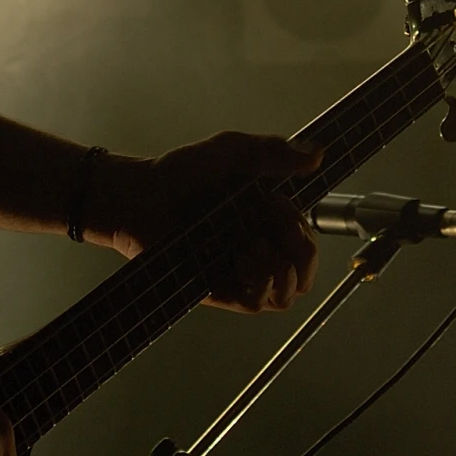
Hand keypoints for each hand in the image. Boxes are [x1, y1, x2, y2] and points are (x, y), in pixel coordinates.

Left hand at [92, 131, 323, 313]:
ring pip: (284, 297)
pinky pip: (254, 304)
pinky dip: (260, 284)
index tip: (279, 202)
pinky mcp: (216, 290)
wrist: (138, 194)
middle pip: (304, 276)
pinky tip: (243, 258)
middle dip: (304, 254)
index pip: (304, 243)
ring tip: (255, 245)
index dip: (304, 229)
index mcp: (263, 222)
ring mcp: (236, 272)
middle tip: (281, 229)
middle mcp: (255, 250)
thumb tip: (318, 153)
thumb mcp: (231, 151)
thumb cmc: (180, 172)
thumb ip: (273, 152)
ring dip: (282, 272)